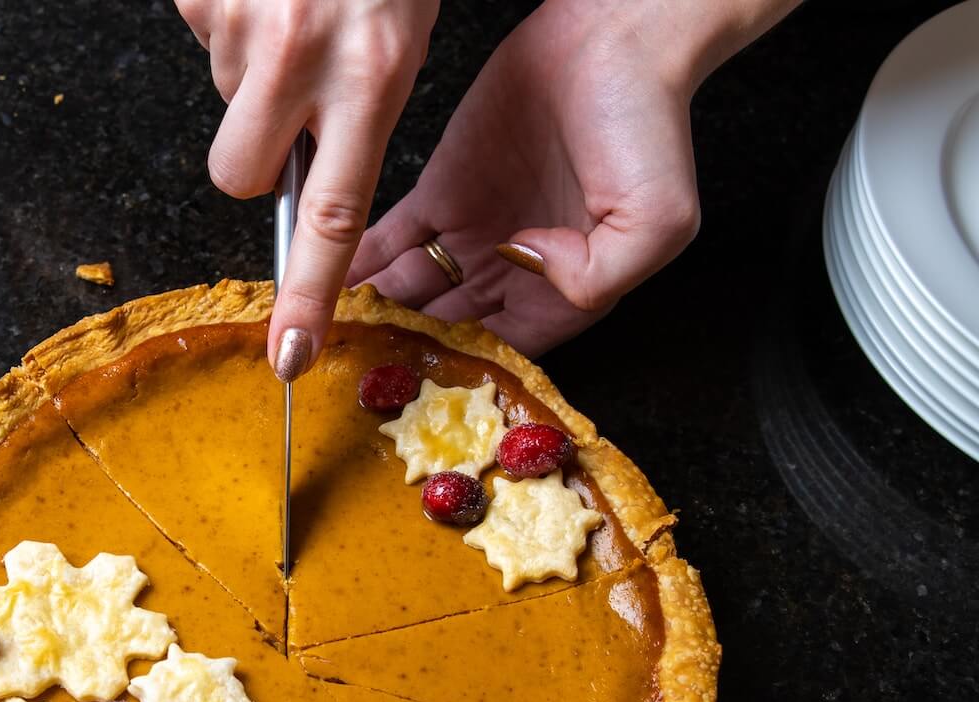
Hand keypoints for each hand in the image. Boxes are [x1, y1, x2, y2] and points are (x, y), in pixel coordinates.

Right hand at [177, 0, 439, 377]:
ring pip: (219, 96)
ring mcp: (240, 21)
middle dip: (253, 149)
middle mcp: (299, 53)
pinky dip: (223, 15)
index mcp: (370, 71)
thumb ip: (361, 105)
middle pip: (238, 173)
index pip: (333, 215)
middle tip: (290, 90)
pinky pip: (199, 32)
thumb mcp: (403, 25)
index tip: (289, 355)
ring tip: (292, 3)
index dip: (308, 295)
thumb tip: (304, 171)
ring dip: (247, 65)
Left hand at [349, 1, 709, 355]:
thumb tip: (529, 267)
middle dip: (408, 347)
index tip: (424, 376)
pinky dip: (360, 262)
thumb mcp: (658, 219)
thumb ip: (599, 273)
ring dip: (378, 311)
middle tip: (363, 363)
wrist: (613, 37)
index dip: (465, 367)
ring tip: (340, 330)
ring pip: (413, 291)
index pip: (502, 351)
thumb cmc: (649, 122)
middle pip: (447, 328)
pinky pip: (392, 239)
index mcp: (566, 291)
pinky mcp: (441, 190)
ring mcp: (473, 232)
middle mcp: (515, 270)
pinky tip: (332, 281)